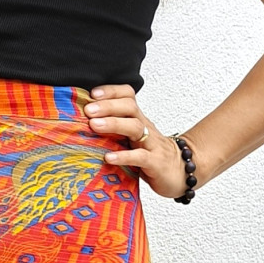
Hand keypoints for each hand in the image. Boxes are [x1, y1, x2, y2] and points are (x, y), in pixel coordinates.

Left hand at [84, 84, 189, 199]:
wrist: (181, 171)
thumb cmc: (150, 155)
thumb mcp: (132, 138)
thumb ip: (114, 130)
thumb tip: (82, 124)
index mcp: (138, 119)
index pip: (128, 96)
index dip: (111, 91)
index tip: (92, 94)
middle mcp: (145, 127)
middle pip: (130, 107)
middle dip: (108, 106)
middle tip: (88, 110)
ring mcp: (151, 144)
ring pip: (135, 127)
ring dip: (113, 124)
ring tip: (94, 126)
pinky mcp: (155, 163)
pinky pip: (140, 157)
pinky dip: (124, 156)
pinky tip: (108, 157)